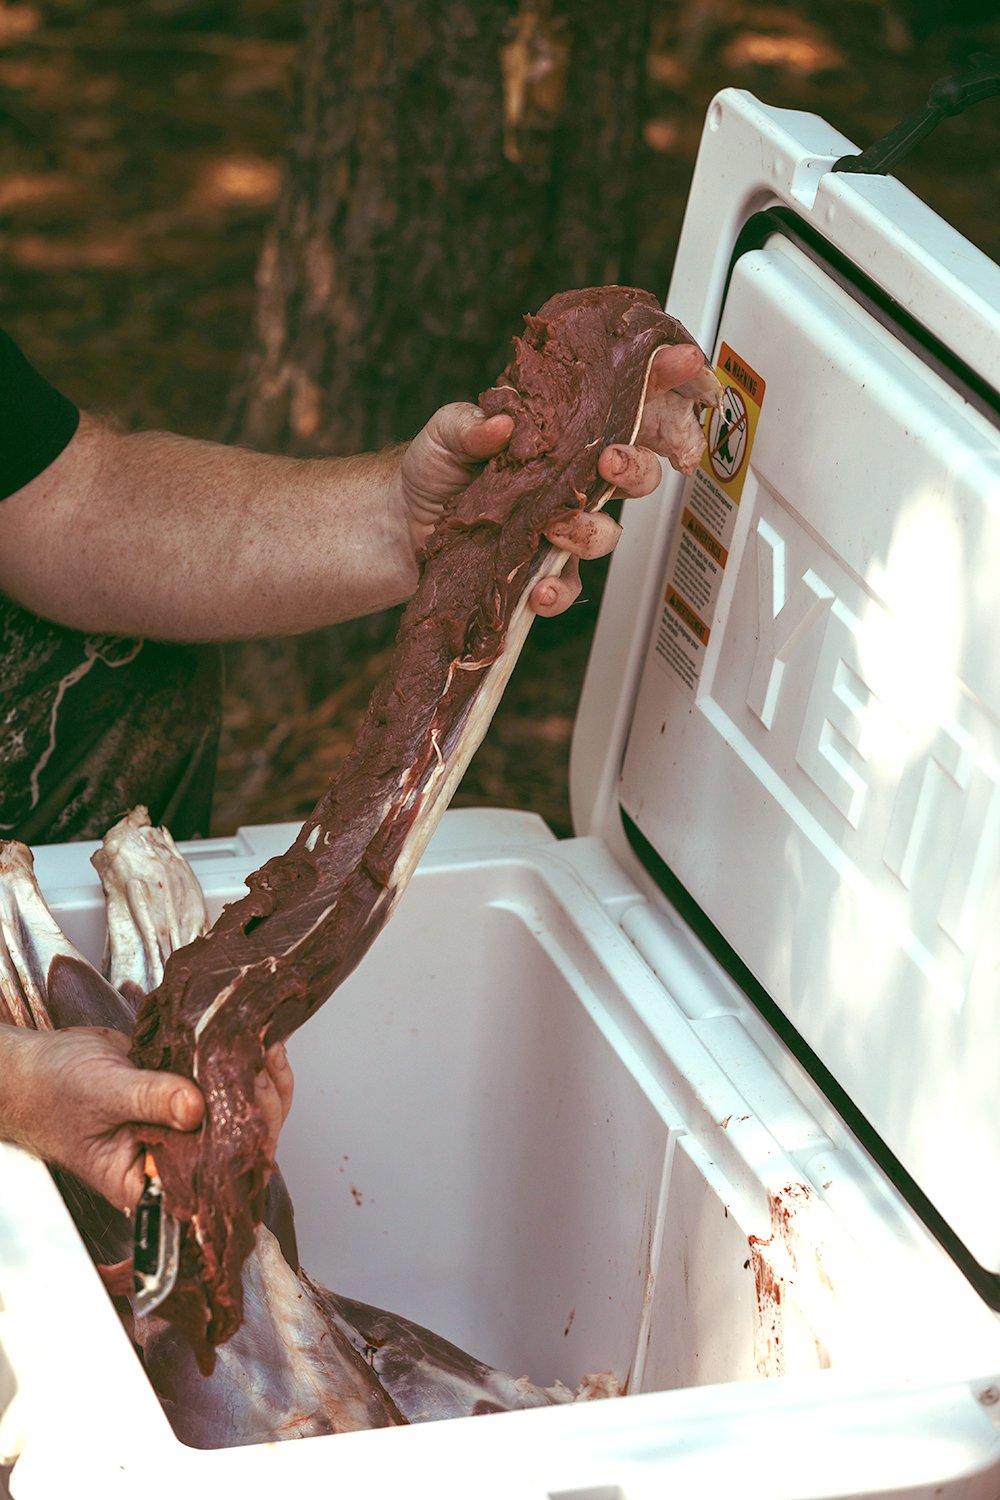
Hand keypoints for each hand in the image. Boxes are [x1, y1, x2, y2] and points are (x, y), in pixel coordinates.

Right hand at [7, 1027, 291, 1212]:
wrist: (37, 1066)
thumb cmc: (52, 1090)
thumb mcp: (103, 1093)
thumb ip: (151, 1100)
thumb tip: (197, 1107)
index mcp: (146, 1181)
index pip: (207, 1180)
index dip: (239, 1146)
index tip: (253, 1105)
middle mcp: (172, 1161)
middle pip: (233, 1147)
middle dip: (257, 1108)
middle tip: (264, 1068)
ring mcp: (183, 1128)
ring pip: (237, 1117)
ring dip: (258, 1085)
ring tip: (267, 1050)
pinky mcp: (187, 1096)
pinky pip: (226, 1089)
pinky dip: (246, 1069)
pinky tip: (261, 1046)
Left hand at [396, 340, 705, 616]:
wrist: (403, 526)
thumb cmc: (436, 468)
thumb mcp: (448, 430)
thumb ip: (470, 423)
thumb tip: (498, 425)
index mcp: (566, 431)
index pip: (627, 402)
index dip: (664, 383)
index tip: (685, 367)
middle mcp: (575, 479)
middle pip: (638, 472)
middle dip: (638, 466)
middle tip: (612, 461)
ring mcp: (563, 526)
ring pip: (608, 531)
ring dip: (592, 530)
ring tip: (560, 527)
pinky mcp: (542, 569)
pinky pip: (567, 585)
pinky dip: (557, 589)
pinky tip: (539, 587)